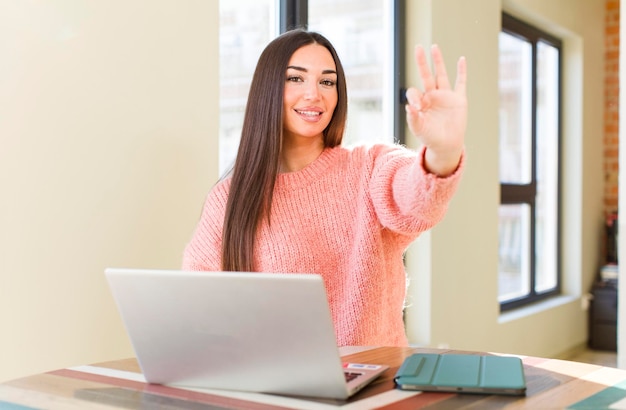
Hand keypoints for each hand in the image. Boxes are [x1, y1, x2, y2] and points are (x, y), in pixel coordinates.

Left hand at [405, 44, 466, 175]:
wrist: (446, 145)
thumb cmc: (430, 138)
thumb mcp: (419, 129)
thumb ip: (413, 118)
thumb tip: (409, 107)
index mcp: (421, 103)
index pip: (414, 91)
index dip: (414, 96)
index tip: (417, 106)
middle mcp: (432, 96)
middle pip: (426, 75)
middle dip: (422, 62)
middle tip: (417, 47)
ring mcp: (446, 96)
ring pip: (441, 75)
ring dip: (438, 61)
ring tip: (434, 46)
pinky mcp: (459, 99)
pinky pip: (461, 82)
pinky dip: (462, 71)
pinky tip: (461, 59)